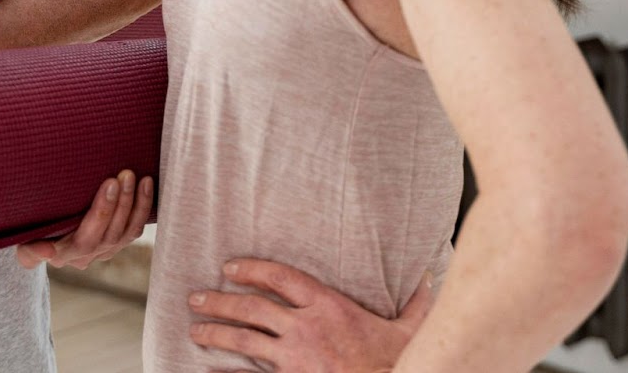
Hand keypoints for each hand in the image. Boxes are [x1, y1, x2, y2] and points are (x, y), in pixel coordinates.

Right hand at [14, 169, 152, 269]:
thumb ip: (31, 251)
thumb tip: (47, 252)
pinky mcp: (117, 243)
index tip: (108, 185)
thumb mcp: (24, 244)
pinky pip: (134, 230)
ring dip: (136, 204)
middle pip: (109, 233)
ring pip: (126, 232)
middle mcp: (87, 256)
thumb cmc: (31, 236)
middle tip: (124, 174)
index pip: (85, 238)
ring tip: (140, 177)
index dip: (100, 214)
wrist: (44, 244)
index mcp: (64, 254)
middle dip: (120, 203)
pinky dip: (143, 209)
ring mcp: (104, 251)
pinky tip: (148, 186)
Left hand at [189, 259, 433, 371]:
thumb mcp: (410, 332)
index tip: (230, 266)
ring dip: (216, 332)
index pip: (280, 276)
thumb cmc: (397, 363)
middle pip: (252, 307)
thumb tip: (432, 278)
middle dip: (221, 300)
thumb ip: (416, 304)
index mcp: (328, 306)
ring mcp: (294, 359)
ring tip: (195, 329)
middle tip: (196, 298)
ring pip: (245, 340)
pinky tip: (206, 372)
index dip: (252, 268)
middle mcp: (305, 328)